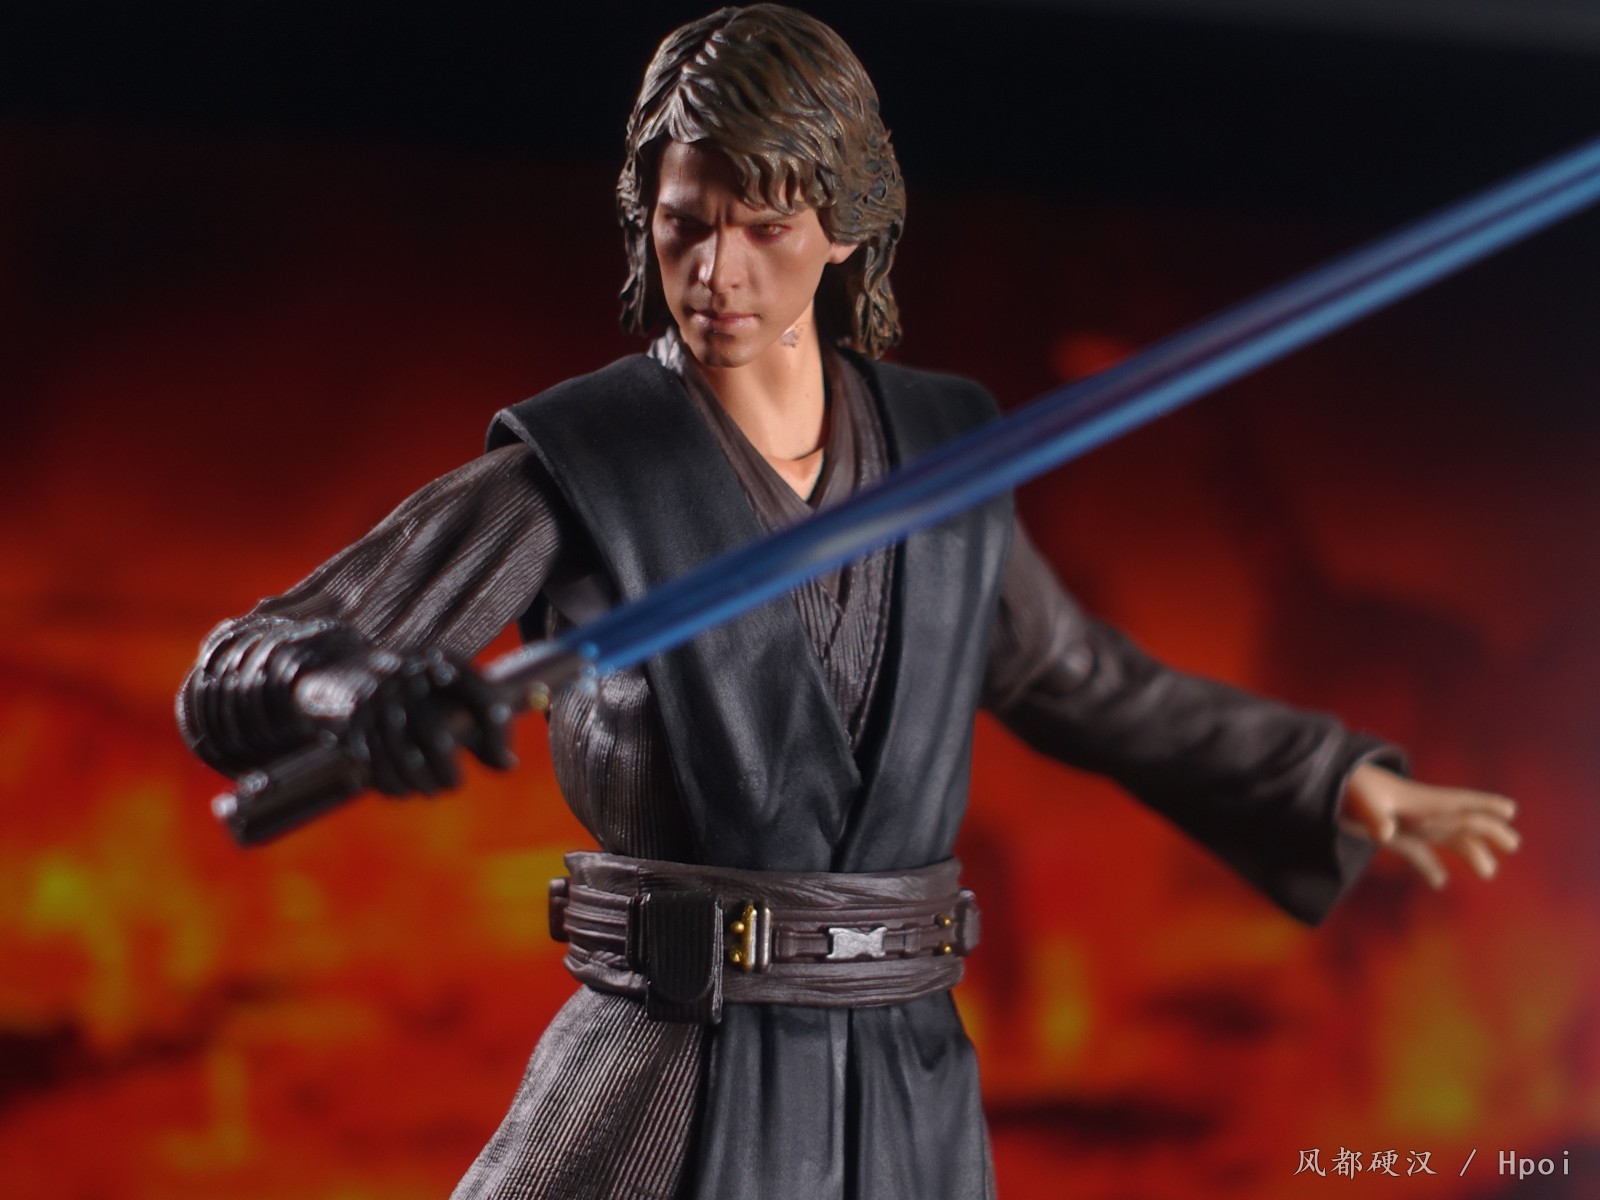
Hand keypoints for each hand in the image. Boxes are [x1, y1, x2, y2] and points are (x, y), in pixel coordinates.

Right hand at [296, 647, 515, 796]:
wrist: (337, 672)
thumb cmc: (413, 692)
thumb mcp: (451, 693)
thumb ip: (485, 725)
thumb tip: (507, 765)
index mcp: (443, 661)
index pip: (483, 696)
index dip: (498, 732)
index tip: (505, 762)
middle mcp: (411, 672)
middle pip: (435, 733)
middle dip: (446, 770)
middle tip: (453, 785)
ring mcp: (376, 694)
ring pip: (401, 754)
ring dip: (419, 783)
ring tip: (429, 790)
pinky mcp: (349, 717)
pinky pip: (373, 761)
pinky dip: (390, 783)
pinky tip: (401, 789)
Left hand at [1340, 763, 1519, 887]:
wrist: (1321, 784)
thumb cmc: (1345, 787)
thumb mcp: (1361, 801)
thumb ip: (1375, 817)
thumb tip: (1385, 834)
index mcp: (1418, 801)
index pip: (1457, 803)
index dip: (1484, 806)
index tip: (1510, 809)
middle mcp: (1416, 811)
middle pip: (1459, 822)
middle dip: (1486, 832)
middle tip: (1513, 844)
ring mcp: (1403, 821)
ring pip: (1443, 839)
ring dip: (1466, 852)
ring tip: (1488, 871)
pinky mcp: (1386, 833)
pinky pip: (1415, 851)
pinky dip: (1428, 865)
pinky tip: (1440, 882)